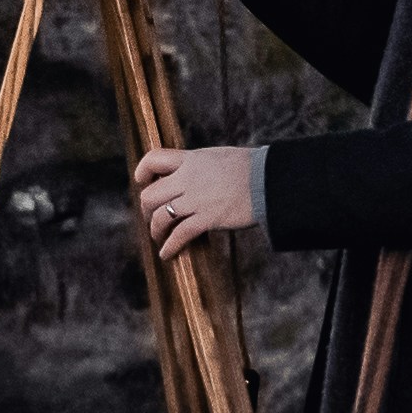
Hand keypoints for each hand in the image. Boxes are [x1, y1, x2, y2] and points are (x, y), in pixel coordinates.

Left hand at [134, 142, 255, 262]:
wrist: (269, 181)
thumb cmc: (251, 168)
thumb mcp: (219, 157)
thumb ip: (199, 166)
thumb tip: (191, 174)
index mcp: (191, 160)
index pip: (154, 158)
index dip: (143, 170)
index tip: (142, 181)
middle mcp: (188, 179)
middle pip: (150, 195)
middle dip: (147, 209)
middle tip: (152, 217)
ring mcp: (196, 199)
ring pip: (161, 217)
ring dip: (156, 230)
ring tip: (159, 237)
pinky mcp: (207, 218)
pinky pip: (179, 235)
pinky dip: (170, 247)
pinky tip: (167, 254)